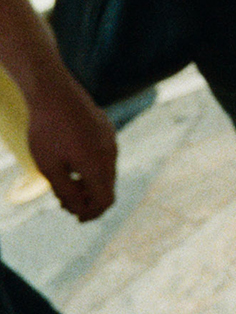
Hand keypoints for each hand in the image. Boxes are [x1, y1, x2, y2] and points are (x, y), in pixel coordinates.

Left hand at [21, 66, 114, 220]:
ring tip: (65, 183)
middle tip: (64, 203)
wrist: (54, 93)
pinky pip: (104, 155)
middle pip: (107, 187)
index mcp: (97, 166)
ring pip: (106, 171)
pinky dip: (92, 167)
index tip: (77, 219)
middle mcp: (110, 153)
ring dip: (89, 183)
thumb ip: (65, 192)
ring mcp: (110, 139)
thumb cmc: (47, 132)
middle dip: (88, 200)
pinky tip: (72, 162)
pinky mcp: (106, 130)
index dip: (92, 214)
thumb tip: (78, 208)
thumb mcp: (49, 168)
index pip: (105, 200)